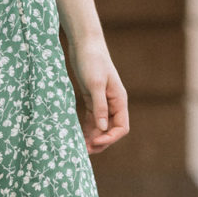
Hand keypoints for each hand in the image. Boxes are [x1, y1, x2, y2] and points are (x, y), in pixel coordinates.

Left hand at [68, 36, 128, 154]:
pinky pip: (91, 120)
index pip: (121, 127)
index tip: (95, 143)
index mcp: (119, 100)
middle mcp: (113, 104)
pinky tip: (76, 137)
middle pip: (111, 131)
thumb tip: (103, 128)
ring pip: (100, 127)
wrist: (85, 45)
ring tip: (79, 148)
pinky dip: (85, 129)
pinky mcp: (92, 100)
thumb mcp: (95, 85)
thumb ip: (100, 107)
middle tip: (84, 151)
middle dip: (100, 142)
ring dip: (91, 138)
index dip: (110, 138)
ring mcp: (103, 102)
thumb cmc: (92, 61)